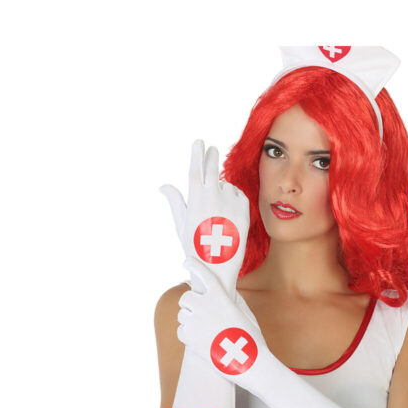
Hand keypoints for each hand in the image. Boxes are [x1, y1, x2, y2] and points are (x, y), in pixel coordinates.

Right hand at [159, 139, 249, 297]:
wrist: (217, 265)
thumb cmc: (195, 246)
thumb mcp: (182, 223)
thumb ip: (176, 201)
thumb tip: (163, 186)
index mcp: (196, 199)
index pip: (196, 170)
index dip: (197, 155)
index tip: (199, 142)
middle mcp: (213, 197)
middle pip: (212, 170)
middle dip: (211, 157)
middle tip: (211, 148)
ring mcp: (230, 202)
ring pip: (226, 186)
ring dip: (221, 190)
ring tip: (218, 212)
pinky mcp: (244, 209)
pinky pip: (238, 195)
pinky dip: (233, 197)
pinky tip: (229, 212)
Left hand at [177, 256, 266, 376]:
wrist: (248, 362)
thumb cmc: (251, 338)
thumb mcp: (246, 313)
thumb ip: (233, 299)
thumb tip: (225, 292)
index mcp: (220, 296)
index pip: (204, 275)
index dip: (194, 265)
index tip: (186, 261)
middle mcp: (204, 305)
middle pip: (186, 298)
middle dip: (190, 304)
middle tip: (198, 312)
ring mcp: (195, 321)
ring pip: (182, 315)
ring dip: (189, 319)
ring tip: (204, 330)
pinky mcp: (189, 338)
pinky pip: (181, 330)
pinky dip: (187, 334)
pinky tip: (200, 340)